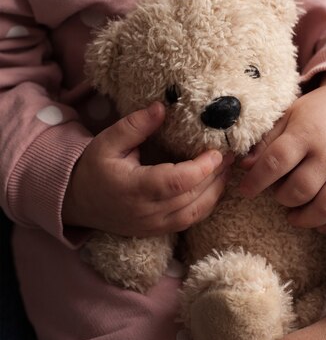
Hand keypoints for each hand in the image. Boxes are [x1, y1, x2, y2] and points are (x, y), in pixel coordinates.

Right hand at [62, 102, 232, 235]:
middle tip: (233, 154)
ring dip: (216, 191)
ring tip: (227, 169)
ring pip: (196, 213)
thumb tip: (161, 108)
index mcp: (134, 189)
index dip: (202, 168)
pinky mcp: (159, 231)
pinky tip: (214, 186)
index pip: (177, 183)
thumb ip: (135, 125)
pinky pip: (190, 221)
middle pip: (193, 198)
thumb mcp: (108, 141)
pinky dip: (207, 204)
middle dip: (216, 176)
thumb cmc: (94, 168)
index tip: (217, 151)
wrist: (77, 202)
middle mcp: (147, 212)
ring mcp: (154, 226)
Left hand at [239, 72, 325, 232]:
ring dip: (305, 218)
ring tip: (293, 216)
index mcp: (307, 132)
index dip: (257, 180)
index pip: (277, 160)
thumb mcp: (290, 115)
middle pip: (301, 188)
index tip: (246, 190)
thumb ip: (267, 141)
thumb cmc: (318, 111)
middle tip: (278, 194)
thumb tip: (245, 166)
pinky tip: (319, 223)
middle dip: (283, 198)